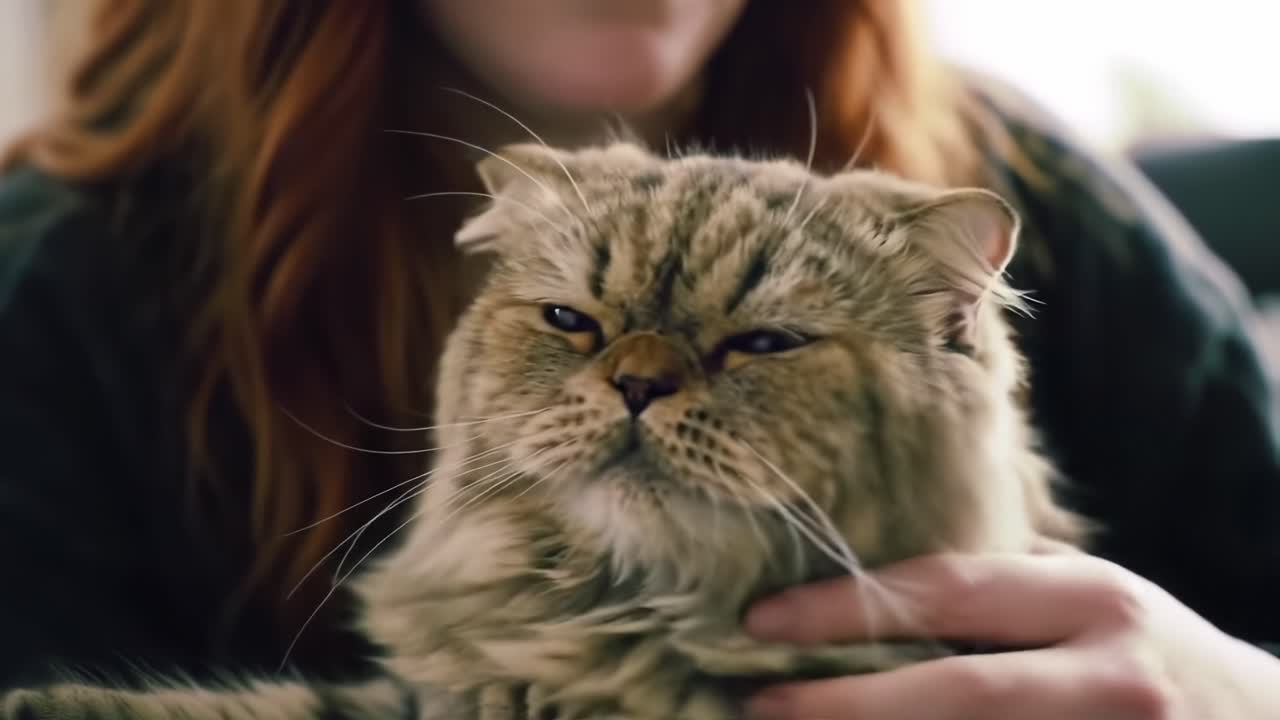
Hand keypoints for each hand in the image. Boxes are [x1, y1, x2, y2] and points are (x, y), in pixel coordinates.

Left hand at [741, 551, 1279, 718]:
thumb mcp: (1092, 602)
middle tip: (761, 706)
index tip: (762, 621)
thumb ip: (1005, 595)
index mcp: (1097, 599)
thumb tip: (868, 588)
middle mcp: (1114, 678)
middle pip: (960, 694)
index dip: (847, 608)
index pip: (949, 593)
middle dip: (848, 705)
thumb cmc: (1151, 655)